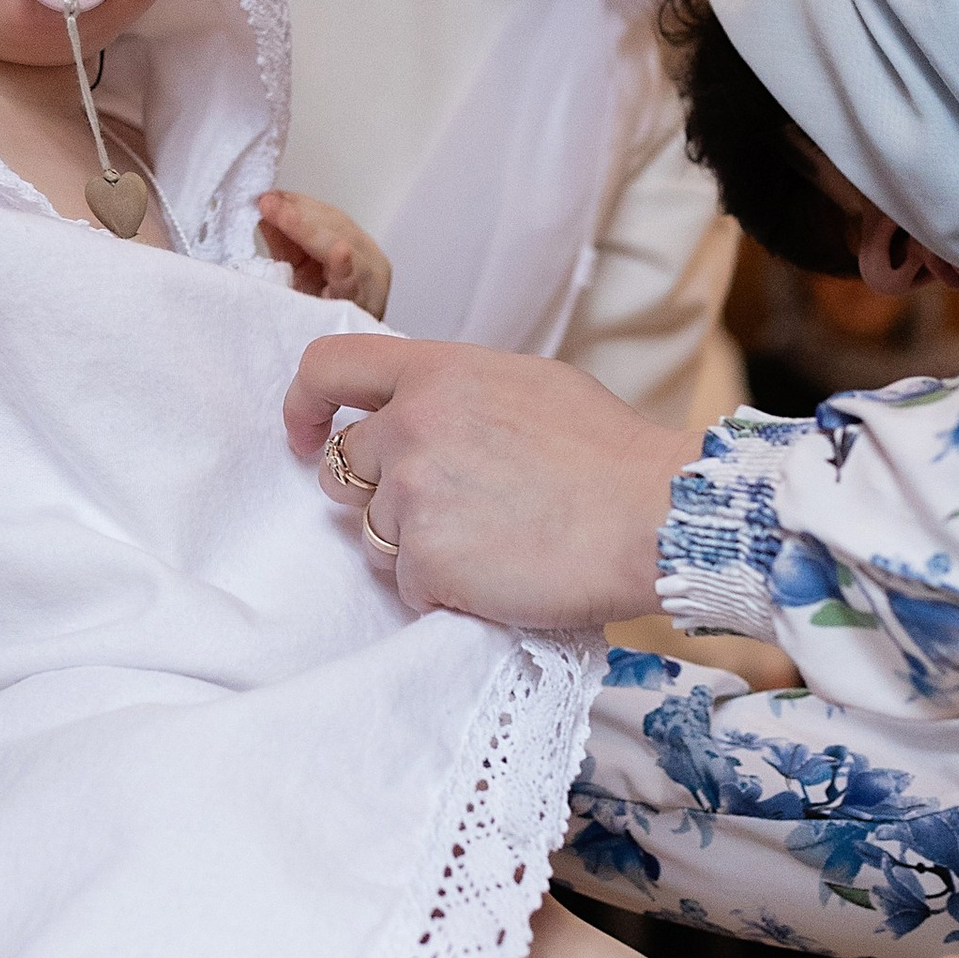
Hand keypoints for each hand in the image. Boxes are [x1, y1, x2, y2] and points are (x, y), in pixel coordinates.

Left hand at [258, 187, 392, 319]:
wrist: (342, 369)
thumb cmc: (320, 318)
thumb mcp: (298, 272)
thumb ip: (285, 240)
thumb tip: (266, 208)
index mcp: (356, 250)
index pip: (327, 217)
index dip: (297, 205)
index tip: (266, 198)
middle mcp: (369, 263)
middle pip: (336, 226)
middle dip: (298, 214)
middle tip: (267, 205)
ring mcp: (372, 285)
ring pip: (344, 246)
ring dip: (310, 231)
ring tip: (285, 216)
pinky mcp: (368, 308)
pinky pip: (355, 286)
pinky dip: (346, 269)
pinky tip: (338, 254)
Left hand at [283, 337, 694, 627]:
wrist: (655, 516)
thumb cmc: (609, 456)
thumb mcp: (528, 385)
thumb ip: (457, 393)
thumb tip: (421, 407)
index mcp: (438, 373)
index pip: (329, 367)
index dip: (303, 404)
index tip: (303, 436)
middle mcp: (412, 426)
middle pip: (341, 466)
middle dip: (374, 492)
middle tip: (440, 509)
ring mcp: (413, 494)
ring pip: (372, 533)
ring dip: (415, 545)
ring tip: (490, 542)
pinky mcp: (425, 559)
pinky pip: (407, 584)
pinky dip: (445, 590)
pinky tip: (499, 575)